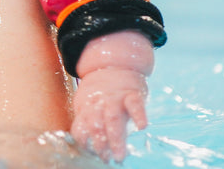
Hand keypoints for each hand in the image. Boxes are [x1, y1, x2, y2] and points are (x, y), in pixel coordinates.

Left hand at [71, 31, 154, 162]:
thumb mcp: (88, 105)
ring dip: (115, 137)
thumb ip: (89, 124)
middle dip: (100, 143)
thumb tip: (89, 150)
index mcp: (86, 108)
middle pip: (97, 124)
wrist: (112, 65)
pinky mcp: (131, 93)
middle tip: (106, 159)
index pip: (82, 127)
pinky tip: (142, 126)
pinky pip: (135, 104)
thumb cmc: (100, 94)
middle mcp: (99, 104)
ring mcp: (115, 98)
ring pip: (112, 117)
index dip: (85, 141)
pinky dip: (138, 114)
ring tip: (120, 154)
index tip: (92, 155)